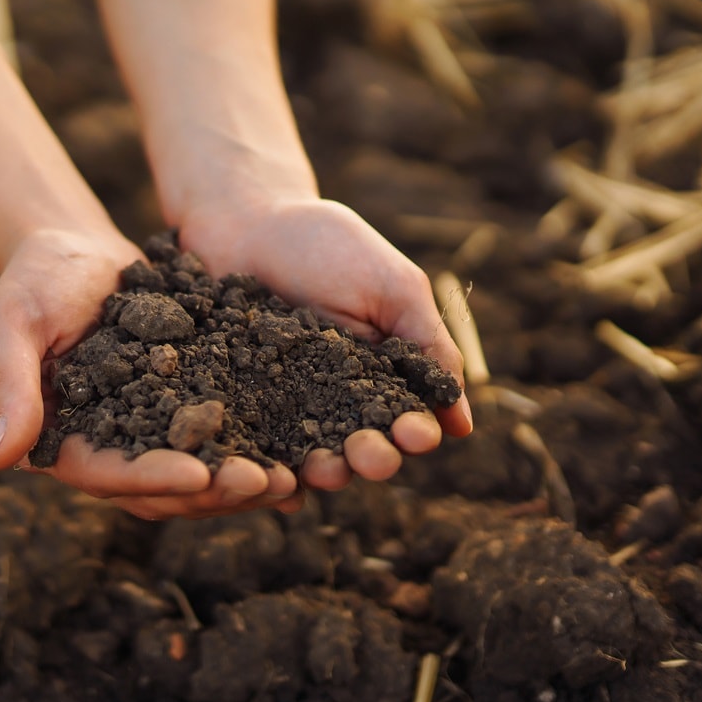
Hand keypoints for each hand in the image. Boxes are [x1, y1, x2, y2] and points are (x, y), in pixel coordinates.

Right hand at [0, 228, 308, 519]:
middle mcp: (110, 452)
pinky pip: (225, 444)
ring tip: (293, 478)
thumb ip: (10, 386)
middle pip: (163, 492)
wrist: (75, 248)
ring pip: (201, 479)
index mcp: (63, 444)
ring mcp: (151, 436)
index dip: (154, 479)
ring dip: (244, 484)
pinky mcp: (187, 412)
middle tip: (264, 482)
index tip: (197, 476)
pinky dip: (261, 454)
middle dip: (214, 491)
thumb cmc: (33, 280)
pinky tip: (303, 462)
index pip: (110, 475)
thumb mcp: (11, 323)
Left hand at [178, 197, 473, 490]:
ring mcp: (286, 408)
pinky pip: (254, 447)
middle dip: (372, 458)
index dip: (414, 433)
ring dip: (325, 471)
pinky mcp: (239, 406)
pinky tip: (275, 483)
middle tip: (370, 455)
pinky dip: (266, 468)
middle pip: (361, 447)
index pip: (407, 421)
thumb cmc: (327, 245)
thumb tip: (462, 425)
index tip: (414, 433)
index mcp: (382, 378)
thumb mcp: (393, 288)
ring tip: (326, 471)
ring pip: (311, 456)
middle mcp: (337, 402)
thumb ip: (429, 346)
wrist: (245, 218)